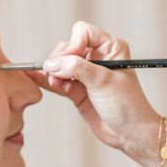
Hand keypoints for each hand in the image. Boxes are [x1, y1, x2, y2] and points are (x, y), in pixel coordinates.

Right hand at [27, 21, 158, 154]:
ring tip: (56, 83)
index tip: (70, 59)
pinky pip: (58, 79)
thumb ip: (77, 69)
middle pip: (68, 47)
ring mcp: (86, 74)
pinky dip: (48, 80)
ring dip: (54, 72)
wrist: (130, 134)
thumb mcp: (103, 82)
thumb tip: (52, 64)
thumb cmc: (128, 105)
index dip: (73, 44)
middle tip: (59, 75)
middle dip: (60, 59)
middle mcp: (97, 57)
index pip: (83, 32)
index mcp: (111, 48)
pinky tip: (37, 78)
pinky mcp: (77, 89)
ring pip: (60, 63)